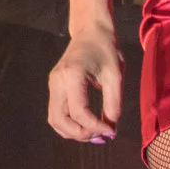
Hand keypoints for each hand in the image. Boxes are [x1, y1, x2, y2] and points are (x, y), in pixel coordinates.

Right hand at [47, 28, 121, 143]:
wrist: (91, 31)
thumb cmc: (107, 50)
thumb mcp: (116, 77)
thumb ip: (113, 105)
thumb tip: (110, 131)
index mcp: (73, 75)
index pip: (79, 112)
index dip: (95, 127)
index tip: (111, 132)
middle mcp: (58, 81)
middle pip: (60, 120)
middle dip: (80, 134)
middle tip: (101, 137)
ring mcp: (53, 84)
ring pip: (55, 120)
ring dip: (73, 132)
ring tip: (95, 134)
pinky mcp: (55, 87)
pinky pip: (57, 113)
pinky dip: (69, 125)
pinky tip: (86, 126)